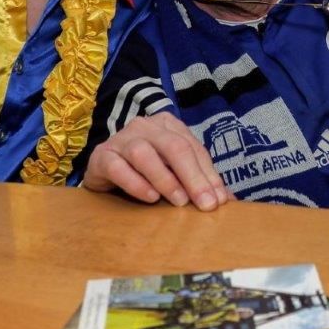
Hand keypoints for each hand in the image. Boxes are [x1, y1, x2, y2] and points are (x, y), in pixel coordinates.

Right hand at [84, 112, 231, 210]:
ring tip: (178, 201)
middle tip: (205, 203)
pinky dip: (136, 183)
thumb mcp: (174, 173)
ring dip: (165, 179)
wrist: (104, 172)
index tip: (219, 200)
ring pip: (144, 153)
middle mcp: (144, 126)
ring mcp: (120, 139)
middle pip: (173, 147)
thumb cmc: (145, 171)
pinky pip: (117, 167)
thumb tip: (227, 200)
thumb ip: (198, 181)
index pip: (193, 148)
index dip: (209, 174)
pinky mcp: (101, 156)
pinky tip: (150, 198)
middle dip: (193, 176)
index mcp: (167, 125)